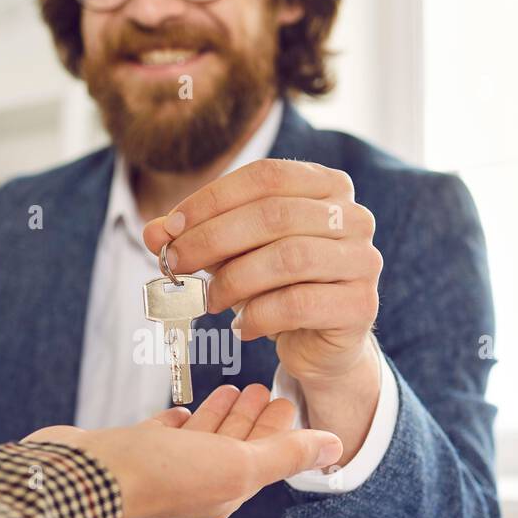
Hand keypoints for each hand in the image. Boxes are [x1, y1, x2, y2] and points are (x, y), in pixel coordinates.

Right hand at [25, 384, 340, 517]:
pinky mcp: (128, 454)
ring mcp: (157, 472)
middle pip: (232, 448)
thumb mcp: (236, 465)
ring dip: (218, 418)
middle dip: (250, 420)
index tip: (287, 399)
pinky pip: (161, 438)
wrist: (81, 480)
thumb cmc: (157, 477)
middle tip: (264, 389)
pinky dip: (178, 424)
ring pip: (199, 441)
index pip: (261, 458)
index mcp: (221, 495)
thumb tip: (335, 448)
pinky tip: (182, 410)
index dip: (278, 430)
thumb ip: (284, 455)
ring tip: (231, 390)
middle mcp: (191, 487)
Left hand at [142, 158, 381, 387]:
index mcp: (327, 186)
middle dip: (212, 239)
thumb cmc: (276, 286)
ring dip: (234, 281)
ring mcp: (363, 260)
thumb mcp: (231, 255)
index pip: (266, 176)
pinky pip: (299, 304)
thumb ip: (195, 238)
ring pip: (288, 259)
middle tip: (175, 265)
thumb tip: (154, 232)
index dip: (212, 199)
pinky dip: (259, 316)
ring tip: (209, 301)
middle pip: (274, 215)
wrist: (320, 342)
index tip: (169, 229)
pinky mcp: (361, 305)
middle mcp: (354, 217)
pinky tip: (242, 327)